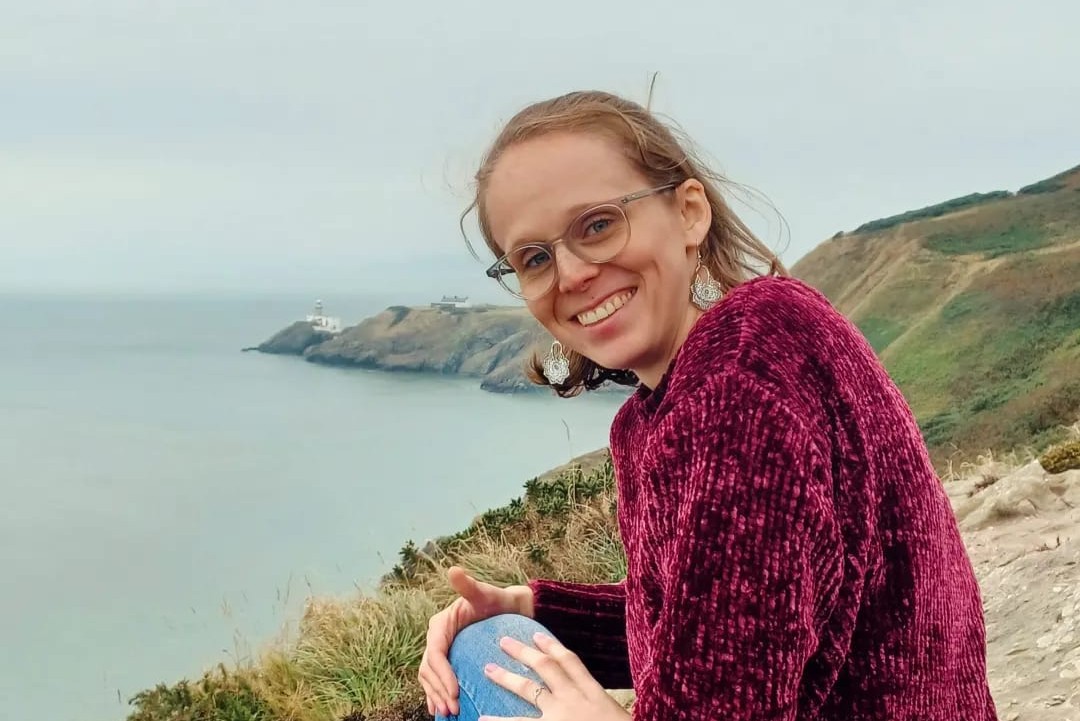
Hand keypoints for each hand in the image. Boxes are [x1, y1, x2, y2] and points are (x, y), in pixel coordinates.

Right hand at [418, 566, 534, 717]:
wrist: (513, 608)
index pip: (435, 652)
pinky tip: (441, 709)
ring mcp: (444, 649)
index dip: (441, 673)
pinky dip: (437, 695)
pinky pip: (437, 680)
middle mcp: (438, 637)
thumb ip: (469, 586)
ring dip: (436, 696)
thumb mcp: (486, 593)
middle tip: (453, 708)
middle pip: (430, 668)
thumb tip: (453, 570)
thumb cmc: (500, 600)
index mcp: (442, 623)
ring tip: (449, 712)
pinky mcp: (451, 659)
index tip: (454, 691)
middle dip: (438, 690)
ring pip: (430, 677)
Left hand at [479, 631, 630, 720]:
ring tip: (488, 669)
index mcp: (595, 694)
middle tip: (504, 641)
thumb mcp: (614, 717)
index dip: (554, 646)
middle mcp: (575, 700)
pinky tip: (481, 720)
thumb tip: (589, 709)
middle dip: (524, 652)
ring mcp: (560, 715)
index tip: (539, 635)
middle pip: (547, 667)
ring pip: (529, 690)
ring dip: (507, 677)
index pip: (572, 663)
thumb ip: (600, 710)